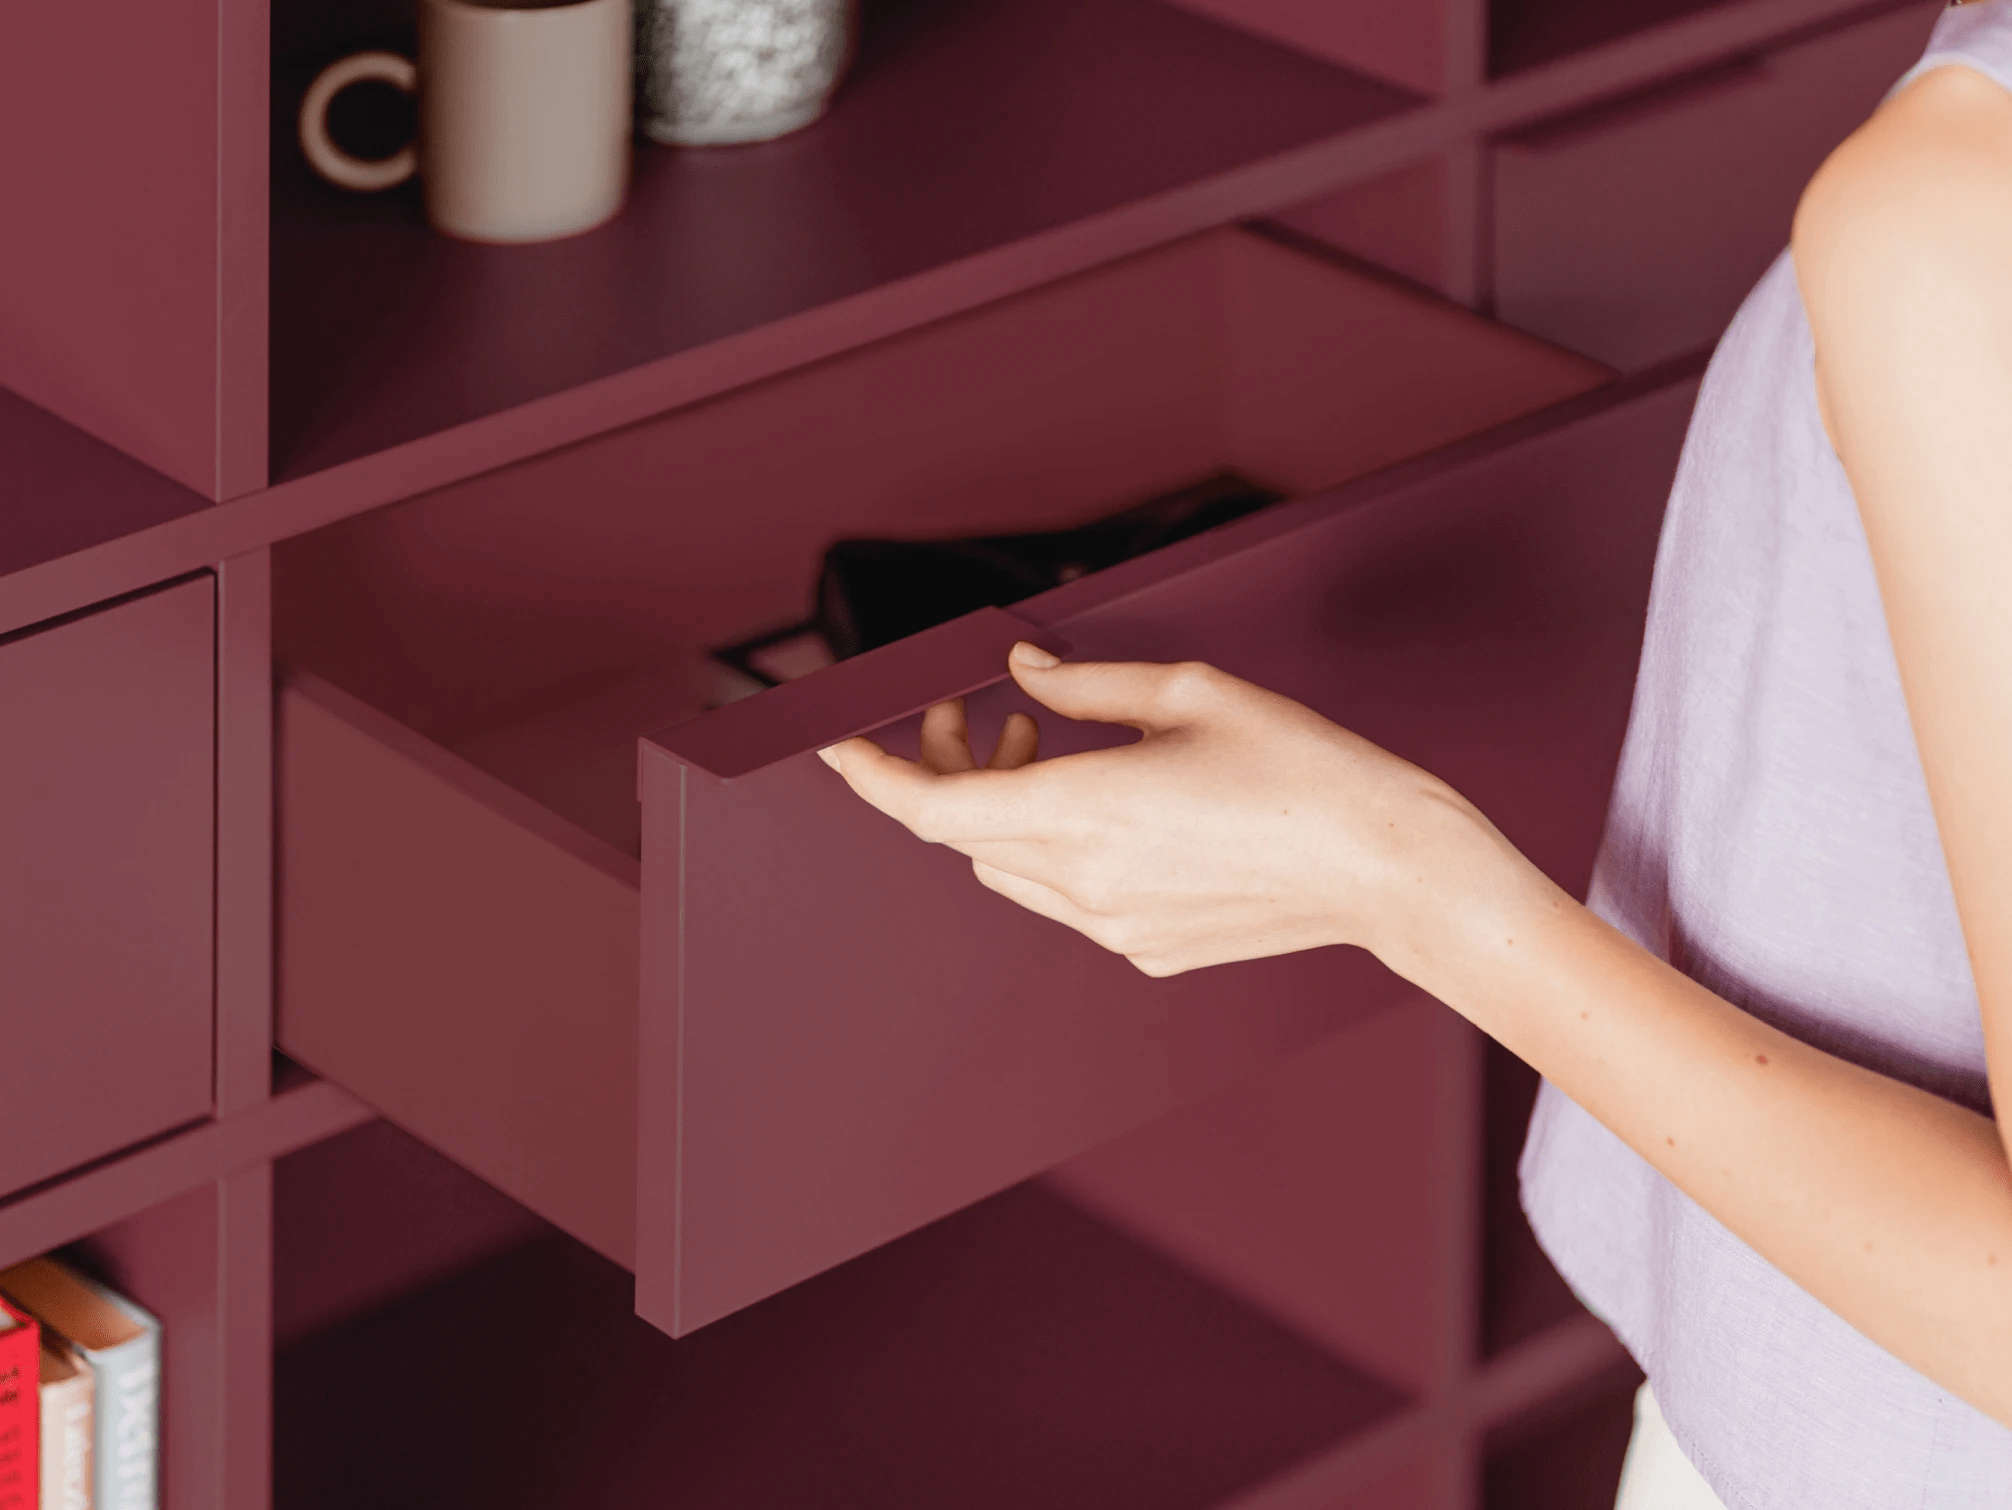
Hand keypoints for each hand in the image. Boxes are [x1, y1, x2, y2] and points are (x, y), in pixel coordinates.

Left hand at [819, 642, 1523, 978]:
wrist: (1388, 868)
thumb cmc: (1304, 769)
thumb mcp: (1190, 692)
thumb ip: (1087, 683)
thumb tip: (1023, 672)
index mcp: (1085, 810)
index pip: (932, 809)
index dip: (874, 778)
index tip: (839, 748)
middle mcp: (1083, 882)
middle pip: (964, 834)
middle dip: (947, 769)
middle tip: (976, 710)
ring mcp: (1112, 928)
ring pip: (1005, 868)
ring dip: (1001, 808)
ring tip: (1045, 744)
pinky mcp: (1146, 951)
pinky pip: (1063, 898)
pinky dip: (1052, 847)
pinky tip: (1108, 802)